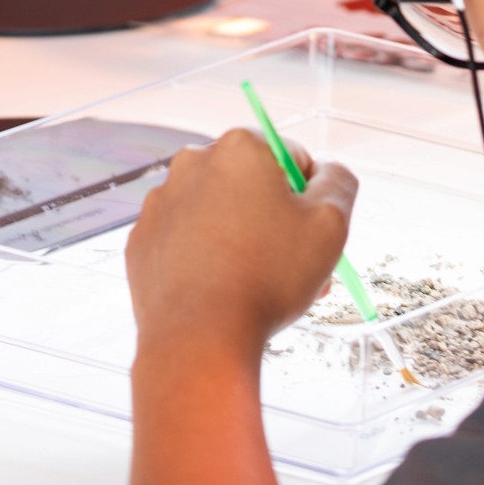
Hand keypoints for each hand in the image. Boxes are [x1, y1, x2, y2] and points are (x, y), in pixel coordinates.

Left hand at [126, 132, 357, 357]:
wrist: (199, 336)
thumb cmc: (267, 277)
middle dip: (275, 220)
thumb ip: (339, 183)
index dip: (309, 198)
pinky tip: (220, 289)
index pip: (293, 158)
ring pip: (219, 213)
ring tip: (257, 285)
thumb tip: (329, 172)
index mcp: (239, 148)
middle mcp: (193, 163)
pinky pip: (186, 239)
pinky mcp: (144, 238)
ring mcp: (161, 201)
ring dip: (243, 239)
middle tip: (290, 266)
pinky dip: (205, 257)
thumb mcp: (331, 224)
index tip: (307, 233)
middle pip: (252, 185)